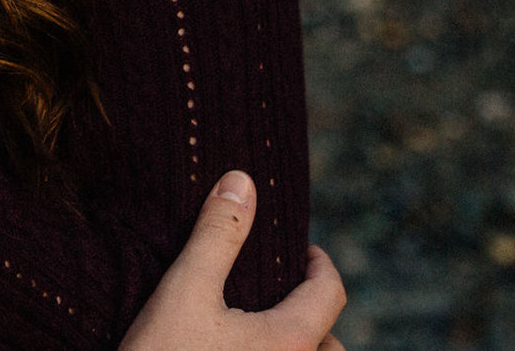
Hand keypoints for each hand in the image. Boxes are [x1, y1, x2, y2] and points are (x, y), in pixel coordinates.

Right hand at [119, 172, 346, 350]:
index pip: (330, 292)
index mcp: (293, 341)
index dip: (320, 264)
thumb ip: (218, 235)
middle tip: (280, 294)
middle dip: (310, 315)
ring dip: (300, 350)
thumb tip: (242, 180)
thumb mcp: (184, 290)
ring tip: (265, 335)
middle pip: (329, 341)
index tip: (304, 251)